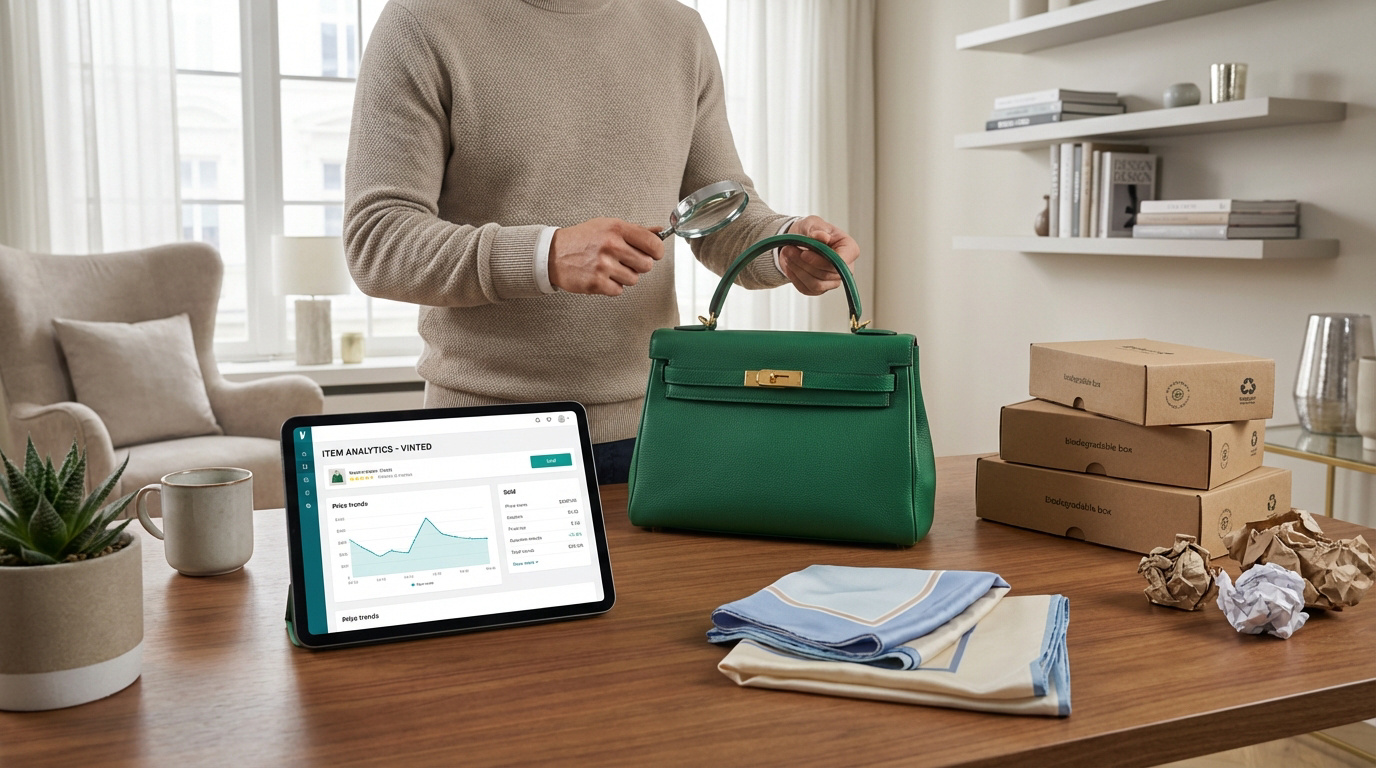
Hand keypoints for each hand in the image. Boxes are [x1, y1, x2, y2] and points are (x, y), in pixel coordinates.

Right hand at [548, 218, 663, 295]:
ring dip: (625, 277)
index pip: (652, 243)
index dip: (657, 251)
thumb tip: (659, 231)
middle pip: (647, 265)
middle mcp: (611, 245)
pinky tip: (602, 276)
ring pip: (634, 279)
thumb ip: (635, 230)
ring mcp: (603, 265)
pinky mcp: (596, 282)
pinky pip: (618, 290)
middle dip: (639, 265)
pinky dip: (612, 286)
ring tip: (610, 268)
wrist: (553, 253)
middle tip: (626, 261)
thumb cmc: (582, 239)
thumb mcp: (607, 226)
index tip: (653, 253)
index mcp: (616, 229)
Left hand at [777, 216, 859, 295]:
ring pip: (816, 284)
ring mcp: (833, 280)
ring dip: (798, 270)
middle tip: (788, 249)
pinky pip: (807, 289)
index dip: (821, 261)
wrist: (799, 240)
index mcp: (849, 249)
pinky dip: (794, 278)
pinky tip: (789, 265)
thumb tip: (822, 237)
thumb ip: (817, 229)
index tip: (804, 253)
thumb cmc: (811, 230)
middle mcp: (845, 268)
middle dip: (804, 263)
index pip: (841, 262)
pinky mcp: (820, 289)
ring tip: (787, 255)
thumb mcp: (812, 223)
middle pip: (826, 274)